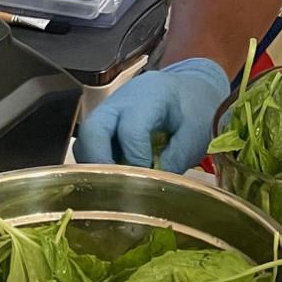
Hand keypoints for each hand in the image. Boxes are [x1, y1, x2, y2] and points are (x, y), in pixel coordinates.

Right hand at [74, 58, 229, 173]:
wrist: (188, 92)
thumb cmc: (195, 111)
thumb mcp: (196, 134)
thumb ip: (175, 159)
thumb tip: (151, 188)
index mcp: (150, 95)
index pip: (131, 130)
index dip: (136, 159)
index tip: (146, 181)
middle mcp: (121, 101)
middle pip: (93, 130)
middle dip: (99, 163)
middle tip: (114, 189)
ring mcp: (107, 112)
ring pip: (85, 140)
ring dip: (94, 167)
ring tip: (115, 188)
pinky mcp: (102, 126)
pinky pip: (88, 147)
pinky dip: (97, 165)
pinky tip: (115, 180)